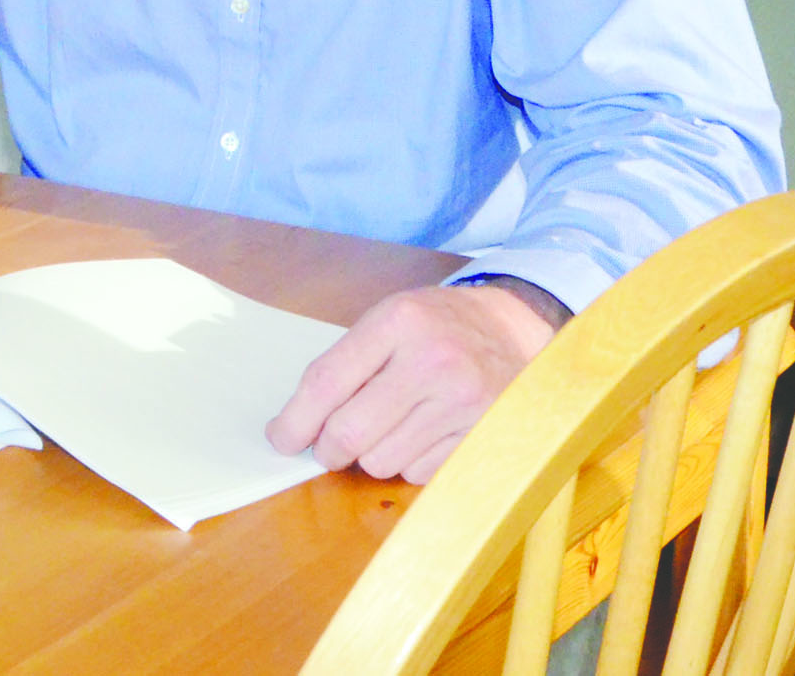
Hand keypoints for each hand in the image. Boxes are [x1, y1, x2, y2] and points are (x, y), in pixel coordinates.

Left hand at [264, 281, 563, 482]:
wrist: (513, 330)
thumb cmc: (437, 327)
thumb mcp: (389, 321)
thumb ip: (346, 366)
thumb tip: (298, 426)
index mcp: (399, 321)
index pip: (327, 382)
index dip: (295, 420)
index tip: (280, 438)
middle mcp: (434, 361)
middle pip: (350, 432)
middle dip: (327, 449)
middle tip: (326, 447)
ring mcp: (465, 402)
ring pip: (381, 461)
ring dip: (374, 454)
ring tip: (393, 425)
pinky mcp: (485, 437)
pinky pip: (419, 474)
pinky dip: (410, 462)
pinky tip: (425, 433)